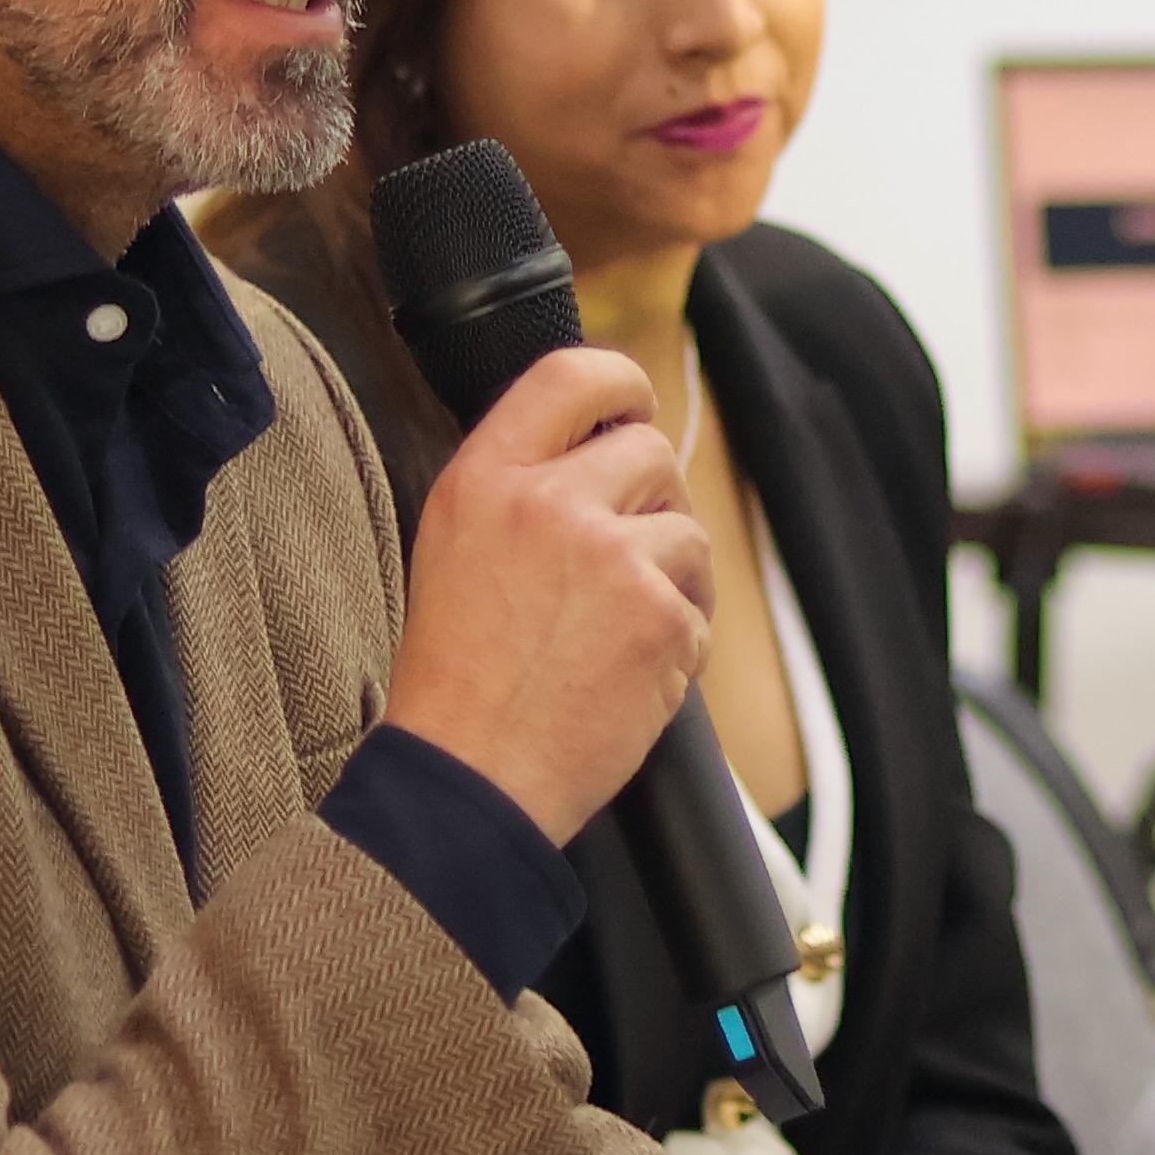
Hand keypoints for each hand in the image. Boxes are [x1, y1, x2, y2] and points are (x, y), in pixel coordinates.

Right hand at [383, 345, 711, 839]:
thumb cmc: (456, 683)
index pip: (572, 375)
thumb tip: (599, 447)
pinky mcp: (661, 617)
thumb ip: (518, 489)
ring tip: (617, 637)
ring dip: (672, 580)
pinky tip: (625, 678)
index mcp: (484, 479)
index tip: (634, 407)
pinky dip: (678, 648)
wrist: (467, 780)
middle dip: (652, 502)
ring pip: (687, 532)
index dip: (620, 382)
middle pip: (649, 449)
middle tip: (624, 563)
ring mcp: (611, 557)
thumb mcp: (453, 551)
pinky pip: (701, 610)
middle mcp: (548, 502)